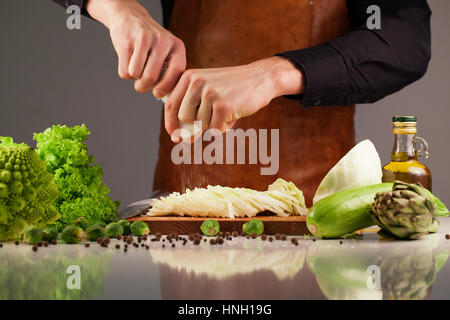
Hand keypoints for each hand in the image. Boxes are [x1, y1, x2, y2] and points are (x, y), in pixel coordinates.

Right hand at [86, 0, 185, 95]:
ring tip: (136, 70)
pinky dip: (124, 72)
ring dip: (133, 78)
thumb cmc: (151, 44)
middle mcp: (163, 41)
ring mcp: (145, 38)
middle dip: (143, 87)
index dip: (166, 87)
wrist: (130, 17)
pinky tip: (128, 61)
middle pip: (151, 76)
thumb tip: (165, 98)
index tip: (157, 94)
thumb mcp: (167, 54)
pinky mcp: (127, 39)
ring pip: (136, 74)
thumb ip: (169, 73)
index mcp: (177, 47)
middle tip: (141, 86)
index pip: (176, 73)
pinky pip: (124, 69)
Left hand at [165, 56, 304, 141]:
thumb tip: (183, 138)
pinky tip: (232, 115)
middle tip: (212, 118)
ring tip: (226, 110)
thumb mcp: (207, 88)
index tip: (174, 136)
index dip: (170, 124)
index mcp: (189, 76)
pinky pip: (215, 129)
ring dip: (214, 123)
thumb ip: (191, 107)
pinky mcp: (223, 106)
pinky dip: (224, 127)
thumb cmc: (231, 88)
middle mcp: (196, 82)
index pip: (170, 104)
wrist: (260, 78)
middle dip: (196, 124)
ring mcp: (210, 94)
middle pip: (184, 118)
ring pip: (201, 125)